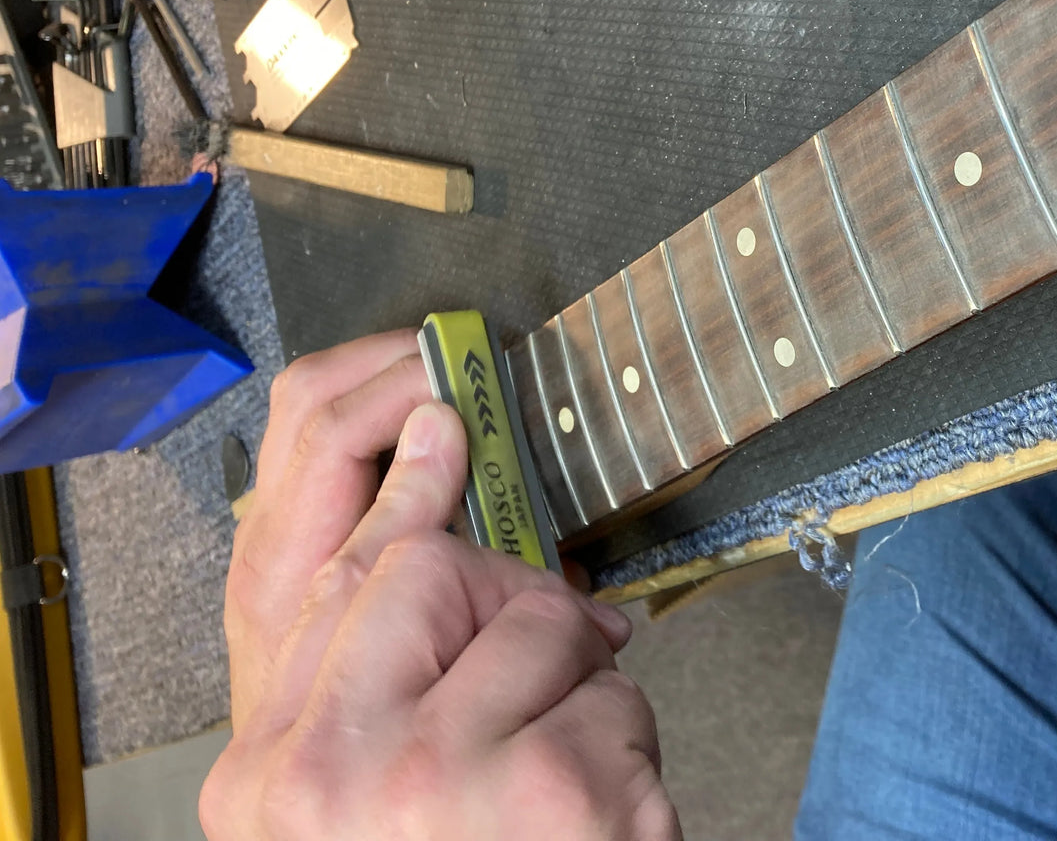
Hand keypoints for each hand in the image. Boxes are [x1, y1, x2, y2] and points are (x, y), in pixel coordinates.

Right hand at [202, 332, 678, 839]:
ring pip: (538, 621)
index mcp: (267, 777)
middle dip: (507, 598)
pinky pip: (611, 697)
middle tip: (547, 667)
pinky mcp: (545, 798)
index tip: (438, 416)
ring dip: (580, 693)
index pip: (330, 580)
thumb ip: (383, 682)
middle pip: (426, 567)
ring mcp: (429, 786)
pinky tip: (605, 820)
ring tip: (566, 784)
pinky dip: (629, 747)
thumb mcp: (376, 801)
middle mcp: (320, 778)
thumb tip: (448, 536)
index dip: (400, 489)